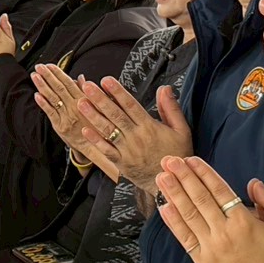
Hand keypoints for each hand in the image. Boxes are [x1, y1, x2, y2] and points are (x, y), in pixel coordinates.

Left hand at [31, 64, 110, 171]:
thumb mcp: (97, 106)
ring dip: (43, 86)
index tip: (50, 65)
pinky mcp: (60, 127)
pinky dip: (43, 103)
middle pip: (59, 88)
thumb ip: (86, 91)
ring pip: (53, 98)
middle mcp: (74, 107)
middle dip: (48, 76)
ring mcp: (66, 117)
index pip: (68, 83)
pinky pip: (50, 113)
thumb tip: (80, 77)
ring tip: (35, 76)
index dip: (58, 73)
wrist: (94, 146)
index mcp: (84, 100)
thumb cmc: (95, 125)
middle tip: (39, 66)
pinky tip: (36, 95)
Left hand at [76, 77, 192, 189]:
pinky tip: (85, 130)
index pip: (131, 105)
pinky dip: (95, 140)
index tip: (107, 80)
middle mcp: (136, 137)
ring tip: (81, 103)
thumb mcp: (182, 130)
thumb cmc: (176, 154)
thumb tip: (165, 88)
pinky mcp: (121, 163)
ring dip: (93, 116)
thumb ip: (171, 108)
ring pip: (108, 131)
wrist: (172, 182)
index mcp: (149, 127)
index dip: (118, 92)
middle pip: (115, 115)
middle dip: (100, 99)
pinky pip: (106, 150)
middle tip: (87, 86)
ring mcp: (127, 151)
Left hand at [155, 157, 263, 262]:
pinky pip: (184, 237)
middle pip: (200, 198)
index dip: (203, 173)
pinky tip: (163, 206)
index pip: (219, 190)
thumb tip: (253, 183)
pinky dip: (172, 221)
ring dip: (173, 194)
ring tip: (162, 177)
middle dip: (183, 177)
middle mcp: (224, 231)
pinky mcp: (201, 260)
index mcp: (244, 221)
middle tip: (169, 161)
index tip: (190, 159)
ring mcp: (211, 246)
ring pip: (189, 214)